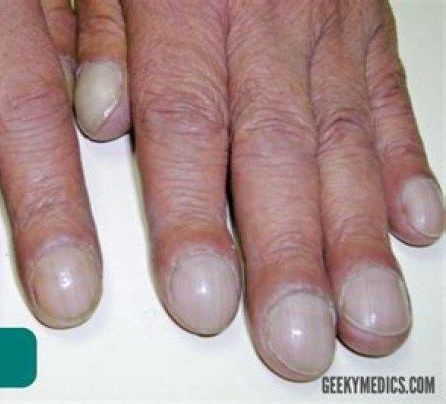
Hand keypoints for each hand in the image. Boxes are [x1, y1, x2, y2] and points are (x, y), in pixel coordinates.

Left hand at [74, 0, 442, 380]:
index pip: (187, 129)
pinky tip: (418, 229)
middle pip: (275, 156)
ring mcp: (327, 31)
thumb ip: (100, 42)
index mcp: (188, 7)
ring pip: (345, 145)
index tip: (202, 301)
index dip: (195, 221)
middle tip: (299, 340)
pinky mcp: (369, 33)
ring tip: (370, 314)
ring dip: (358, 238)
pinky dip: (408, 169)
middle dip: (290, 257)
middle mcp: (266, 25)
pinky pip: (390, 103)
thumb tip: (98, 120)